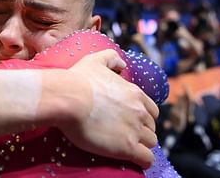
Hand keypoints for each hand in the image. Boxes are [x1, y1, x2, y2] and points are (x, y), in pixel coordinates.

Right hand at [50, 50, 158, 168]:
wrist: (67, 98)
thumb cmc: (77, 80)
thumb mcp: (94, 61)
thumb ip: (111, 58)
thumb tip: (121, 63)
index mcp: (134, 93)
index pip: (151, 109)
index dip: (142, 115)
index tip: (131, 120)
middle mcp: (139, 111)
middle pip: (151, 126)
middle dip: (142, 130)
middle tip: (127, 134)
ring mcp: (134, 129)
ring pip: (151, 142)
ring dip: (142, 145)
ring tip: (129, 148)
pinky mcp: (127, 147)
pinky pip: (146, 158)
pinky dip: (143, 160)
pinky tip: (136, 160)